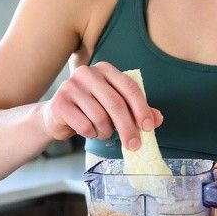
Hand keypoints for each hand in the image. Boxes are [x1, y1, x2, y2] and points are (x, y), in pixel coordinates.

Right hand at [42, 62, 162, 147]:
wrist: (58, 115)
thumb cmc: (91, 110)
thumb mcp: (115, 108)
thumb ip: (136, 111)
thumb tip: (158, 118)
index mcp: (105, 70)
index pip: (130, 88)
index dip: (142, 109)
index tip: (149, 128)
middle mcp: (87, 73)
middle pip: (116, 104)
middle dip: (128, 128)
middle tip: (134, 145)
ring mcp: (71, 86)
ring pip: (100, 117)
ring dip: (105, 132)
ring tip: (102, 132)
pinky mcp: (59, 102)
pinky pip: (85, 125)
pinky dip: (91, 134)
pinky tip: (88, 131)